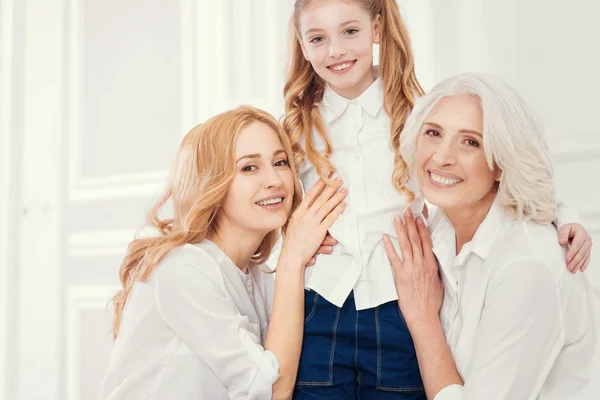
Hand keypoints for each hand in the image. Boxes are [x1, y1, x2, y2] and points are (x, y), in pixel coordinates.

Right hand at [281, 178, 346, 266]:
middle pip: (321, 198)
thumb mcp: (293, 226)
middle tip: (338, 180)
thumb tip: (308, 211)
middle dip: (330, 187)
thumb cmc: (292, 243)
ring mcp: (312, 222)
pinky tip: (343, 205)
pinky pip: (330, 218)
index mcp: (298, 213)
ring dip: (337, 197)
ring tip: (344, 190)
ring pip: (327, 206)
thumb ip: (302, 218)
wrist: (291, 255)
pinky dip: (338, 210)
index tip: (324, 178)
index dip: (318, 186)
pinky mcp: (319, 231)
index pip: (310, 195)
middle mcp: (305, 215)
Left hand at [382, 209, 442, 327]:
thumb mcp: (438, 282)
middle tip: (405, 211)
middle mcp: (422, 263)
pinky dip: (389, 248)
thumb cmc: (431, 301)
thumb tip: (431, 259)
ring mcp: (411, 268)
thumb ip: (434, 268)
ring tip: (396, 219)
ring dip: (401, 230)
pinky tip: (385, 238)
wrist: (424, 315)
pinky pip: (394, 258)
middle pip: (416, 239)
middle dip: (410, 223)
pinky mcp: (401, 276)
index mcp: (432, 264)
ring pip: (406, 245)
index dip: (422, 228)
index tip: (418, 217)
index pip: (427, 241)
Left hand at [558, 223, 592, 271]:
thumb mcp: (564, 228)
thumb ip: (562, 234)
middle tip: (569, 267)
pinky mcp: (588, 249)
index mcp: (582, 233)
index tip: (567, 259)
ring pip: (584, 256)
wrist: (575, 228)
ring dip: (579, 264)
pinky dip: (584, 264)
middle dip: (575, 260)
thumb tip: (562, 242)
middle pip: (581, 252)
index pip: (577, 244)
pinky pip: (587, 257)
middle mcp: (587, 239)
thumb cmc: (569, 228)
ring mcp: (589, 245)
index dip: (572, 252)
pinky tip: (581, 269)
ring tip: (573, 270)